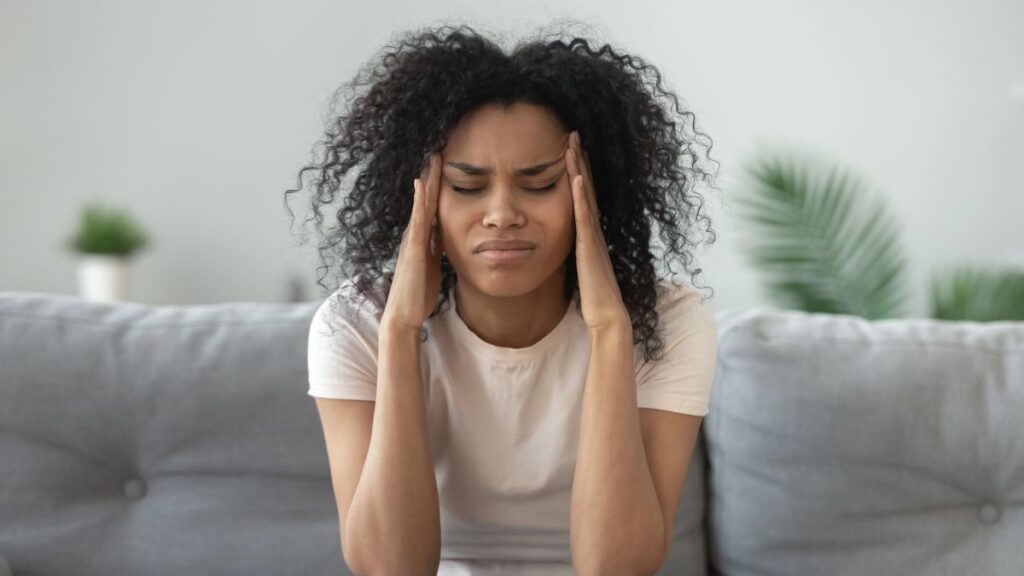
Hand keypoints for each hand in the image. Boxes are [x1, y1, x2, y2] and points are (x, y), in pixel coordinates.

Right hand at [381, 152, 444, 331]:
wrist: (405, 314)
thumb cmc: (419, 293)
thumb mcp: (434, 266)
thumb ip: (438, 250)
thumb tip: (448, 238)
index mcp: (421, 238)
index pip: (432, 206)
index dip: (438, 187)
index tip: (446, 166)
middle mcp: (414, 234)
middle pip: (426, 199)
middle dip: (433, 175)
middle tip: (438, 149)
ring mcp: (412, 239)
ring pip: (422, 203)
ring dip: (427, 179)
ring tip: (432, 156)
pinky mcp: (414, 247)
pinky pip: (418, 219)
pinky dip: (419, 200)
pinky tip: (422, 183)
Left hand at [565, 130, 628, 332]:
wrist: (609, 317)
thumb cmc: (595, 298)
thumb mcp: (581, 268)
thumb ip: (577, 253)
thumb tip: (566, 244)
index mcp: (590, 235)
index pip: (583, 197)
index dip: (579, 172)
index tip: (571, 149)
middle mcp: (593, 230)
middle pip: (586, 188)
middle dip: (579, 161)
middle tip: (572, 134)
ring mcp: (593, 237)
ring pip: (585, 196)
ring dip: (579, 169)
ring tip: (573, 144)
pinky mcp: (589, 247)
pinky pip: (584, 217)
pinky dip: (581, 196)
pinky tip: (576, 177)